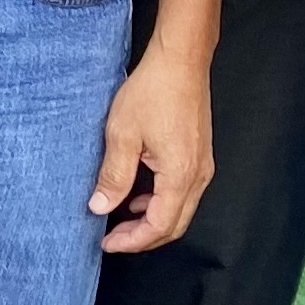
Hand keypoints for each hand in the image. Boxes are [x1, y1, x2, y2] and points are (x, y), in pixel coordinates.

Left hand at [94, 47, 212, 250]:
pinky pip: (184, 192)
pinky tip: (139, 195)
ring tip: (121, 219)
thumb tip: (100, 207)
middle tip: (113, 238)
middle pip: (174, 225)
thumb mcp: (122, 135)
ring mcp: (203, 166)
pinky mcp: (201, 155)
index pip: (159, 226)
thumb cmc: (152, 92)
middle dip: (143, 237)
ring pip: (181, 210)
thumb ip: (113, 176)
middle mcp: (199, 176)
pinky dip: (162, 202)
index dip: (133, 241)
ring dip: (153, 220)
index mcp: (180, 176)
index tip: (107, 243)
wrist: (181, 61)